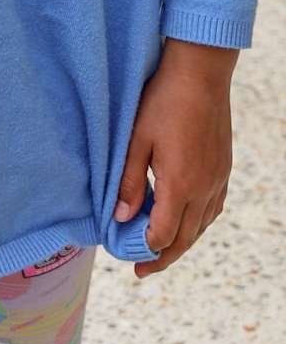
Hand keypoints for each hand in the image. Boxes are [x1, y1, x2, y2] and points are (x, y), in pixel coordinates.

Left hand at [115, 39, 235, 276]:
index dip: (145, 250)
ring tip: (161, 249)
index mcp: (180, 185)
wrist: (200, 72)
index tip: (126, 255)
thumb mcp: (136, 139)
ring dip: (181, 242)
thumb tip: (120, 217)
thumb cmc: (163, 100)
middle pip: (184, 239)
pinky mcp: (224, 168)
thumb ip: (128, 181)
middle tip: (142, 271)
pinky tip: (186, 219)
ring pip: (202, 226)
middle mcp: (204, 189)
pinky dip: (197, 223)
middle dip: (162, 258)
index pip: (163, 235)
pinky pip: (213, 209)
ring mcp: (218, 179)